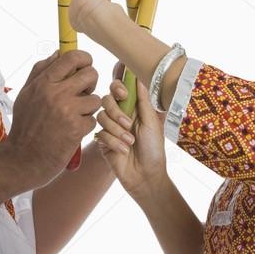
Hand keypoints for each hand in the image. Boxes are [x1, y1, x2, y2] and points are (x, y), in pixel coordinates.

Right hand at [7, 50, 100, 186]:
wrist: (22, 159)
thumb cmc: (24, 126)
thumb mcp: (26, 94)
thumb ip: (40, 71)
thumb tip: (57, 52)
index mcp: (44, 83)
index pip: (72, 57)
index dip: (84, 59)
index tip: (84, 66)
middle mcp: (56, 94)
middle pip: (91, 74)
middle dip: (90, 83)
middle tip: (83, 92)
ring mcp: (68, 111)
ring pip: (96, 98)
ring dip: (89, 107)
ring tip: (75, 115)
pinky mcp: (77, 129)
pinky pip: (93, 119)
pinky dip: (86, 126)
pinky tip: (73, 131)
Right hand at [94, 75, 167, 201]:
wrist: (145, 176)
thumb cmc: (153, 149)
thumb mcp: (152, 122)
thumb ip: (144, 100)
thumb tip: (140, 77)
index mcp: (133, 107)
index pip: (119, 88)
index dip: (118, 86)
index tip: (124, 94)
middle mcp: (120, 115)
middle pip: (106, 99)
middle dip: (116, 111)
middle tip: (128, 123)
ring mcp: (110, 128)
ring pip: (102, 116)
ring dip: (117, 130)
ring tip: (130, 142)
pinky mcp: (103, 141)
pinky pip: (101, 133)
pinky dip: (114, 142)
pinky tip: (123, 150)